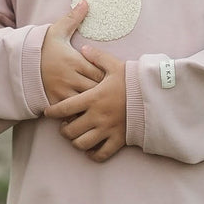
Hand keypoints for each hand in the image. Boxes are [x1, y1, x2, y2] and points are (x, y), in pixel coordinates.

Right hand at [40, 1, 103, 104]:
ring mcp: (61, 91)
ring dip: (92, 102)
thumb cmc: (41, 47)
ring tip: (101, 103)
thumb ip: (73, 18)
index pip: (100, 71)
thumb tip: (86, 1)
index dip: (107, 75)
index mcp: (73, 60)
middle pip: (95, 88)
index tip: (111, 76)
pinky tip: (85, 111)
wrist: (18, 62)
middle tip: (111, 92)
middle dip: (103, 91)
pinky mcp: (53, 102)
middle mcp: (69, 77)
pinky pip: (70, 111)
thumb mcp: (57, 31)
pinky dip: (78, 112)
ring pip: (85, 102)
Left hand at [44, 44, 126, 161]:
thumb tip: (83, 48)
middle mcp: (97, 116)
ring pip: (82, 144)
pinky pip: (101, 154)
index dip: (53, 112)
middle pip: (70, 130)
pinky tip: (90, 150)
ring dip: (75, 142)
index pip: (65, 108)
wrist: (155, 96)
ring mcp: (108, 130)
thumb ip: (97, 58)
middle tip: (64, 126)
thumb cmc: (134, 80)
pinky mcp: (118, 139)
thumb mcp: (115, 65)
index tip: (48, 112)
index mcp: (93, 98)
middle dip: (63, 130)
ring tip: (75, 136)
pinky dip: (93, 154)